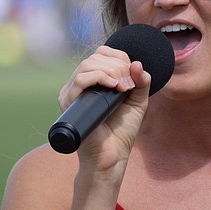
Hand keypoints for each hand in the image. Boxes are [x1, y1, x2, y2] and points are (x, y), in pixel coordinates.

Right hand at [57, 45, 151, 175]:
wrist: (112, 155)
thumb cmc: (122, 131)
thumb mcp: (138, 101)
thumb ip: (142, 82)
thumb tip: (137, 63)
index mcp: (94, 80)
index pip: (101, 54)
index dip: (119, 57)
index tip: (132, 73)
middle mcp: (80, 84)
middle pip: (95, 57)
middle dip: (117, 66)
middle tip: (129, 85)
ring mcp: (72, 93)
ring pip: (87, 65)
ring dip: (110, 71)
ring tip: (123, 88)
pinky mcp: (69, 103)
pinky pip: (80, 80)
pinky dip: (99, 78)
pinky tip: (114, 87)